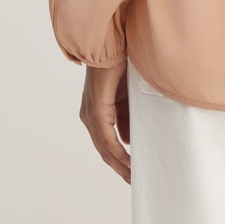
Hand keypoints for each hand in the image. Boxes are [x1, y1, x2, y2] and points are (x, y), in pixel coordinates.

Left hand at [79, 60, 130, 182]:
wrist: (112, 41)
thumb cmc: (121, 63)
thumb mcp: (128, 94)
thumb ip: (127, 115)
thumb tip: (129, 139)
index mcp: (97, 111)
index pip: (106, 142)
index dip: (118, 159)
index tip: (132, 171)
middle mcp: (89, 115)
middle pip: (103, 150)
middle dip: (119, 167)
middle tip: (134, 181)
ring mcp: (91, 113)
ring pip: (103, 147)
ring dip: (119, 164)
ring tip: (133, 176)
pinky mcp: (96, 108)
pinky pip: (106, 137)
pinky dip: (117, 151)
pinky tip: (128, 161)